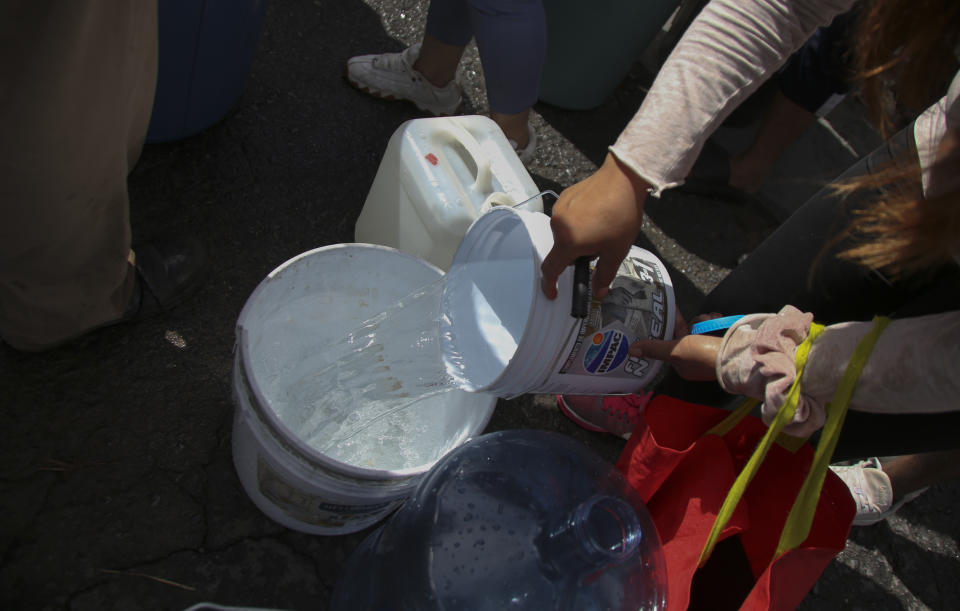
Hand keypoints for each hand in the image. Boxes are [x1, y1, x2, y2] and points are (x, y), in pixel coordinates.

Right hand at [540, 153, 648, 299]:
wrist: (623, 178)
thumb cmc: (621, 214)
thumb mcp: (617, 251)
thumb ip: (604, 275)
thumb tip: (598, 292)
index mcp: (568, 241)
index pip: (551, 269)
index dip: (549, 284)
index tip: (552, 292)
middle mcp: (558, 225)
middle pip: (562, 250)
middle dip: (577, 255)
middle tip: (599, 248)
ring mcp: (559, 209)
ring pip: (565, 234)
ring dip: (578, 238)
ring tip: (601, 229)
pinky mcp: (564, 197)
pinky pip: (567, 218)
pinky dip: (577, 223)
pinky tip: (596, 216)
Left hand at [630, 320, 721, 381]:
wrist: (737, 352)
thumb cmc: (703, 355)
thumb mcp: (675, 351)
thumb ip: (654, 349)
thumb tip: (630, 351)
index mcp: (683, 365)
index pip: (670, 344)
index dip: (669, 330)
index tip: (668, 316)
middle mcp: (695, 358)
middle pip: (685, 333)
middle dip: (690, 324)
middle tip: (694, 320)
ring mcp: (710, 349)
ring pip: (699, 326)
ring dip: (703, 320)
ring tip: (709, 320)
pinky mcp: (721, 339)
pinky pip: (713, 324)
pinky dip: (714, 320)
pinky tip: (717, 320)